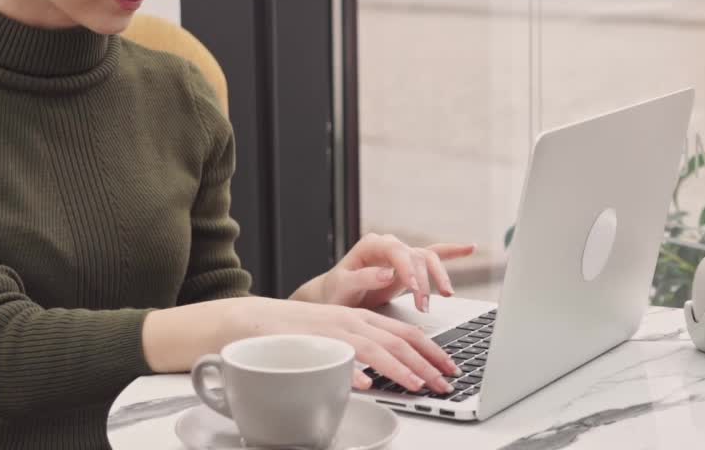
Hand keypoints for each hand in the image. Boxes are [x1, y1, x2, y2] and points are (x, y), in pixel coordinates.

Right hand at [229, 297, 458, 392]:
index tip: (450, 367)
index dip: (432, 350)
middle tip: (445, 383)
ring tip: (419, 387)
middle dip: (427, 363)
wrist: (254, 320)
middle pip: (399, 340)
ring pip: (376, 349)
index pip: (407, 332)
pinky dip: (353, 372)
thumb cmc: (299, 332)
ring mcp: (333, 332)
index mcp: (362, 318)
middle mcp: (353, 321)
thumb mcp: (340, 334)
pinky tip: (366, 385)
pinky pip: (336, 359)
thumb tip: (392, 370)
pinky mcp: (311, 344)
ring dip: (401, 369)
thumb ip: (365, 347)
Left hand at [301, 233, 475, 312]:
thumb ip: (363, 278)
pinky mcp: (409, 266)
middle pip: (417, 256)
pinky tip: (470, 248)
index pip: (397, 252)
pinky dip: (452, 252)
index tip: (414, 288)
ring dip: (439, 277)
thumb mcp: (342, 287)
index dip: (408, 270)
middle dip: (425, 280)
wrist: (334, 298)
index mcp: (371, 246)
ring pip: (428, 258)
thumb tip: (386, 272)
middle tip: (425, 304)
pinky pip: (434, 256)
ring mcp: (400, 255)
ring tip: (445, 295)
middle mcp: (388, 246)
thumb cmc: (335, 293)